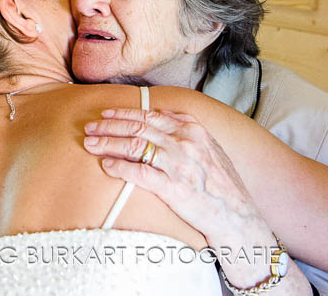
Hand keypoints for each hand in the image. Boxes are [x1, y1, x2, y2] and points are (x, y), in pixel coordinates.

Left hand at [83, 108, 263, 246]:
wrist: (237, 214)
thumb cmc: (221, 183)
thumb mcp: (209, 147)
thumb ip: (187, 130)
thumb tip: (163, 116)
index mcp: (192, 129)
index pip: (150, 115)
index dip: (125, 113)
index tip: (107, 114)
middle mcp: (185, 142)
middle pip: (138, 127)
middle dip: (110, 126)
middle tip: (90, 127)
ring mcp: (179, 164)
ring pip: (135, 145)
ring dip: (108, 143)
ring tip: (90, 144)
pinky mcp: (174, 188)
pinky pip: (140, 172)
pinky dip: (120, 167)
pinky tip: (107, 166)